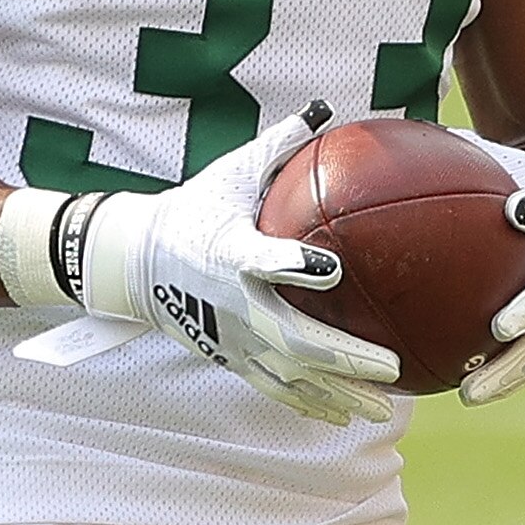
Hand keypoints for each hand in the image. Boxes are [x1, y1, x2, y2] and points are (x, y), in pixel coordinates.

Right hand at [0, 103, 402, 425]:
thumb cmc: (196, 209)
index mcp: (228, 251)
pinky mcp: (230, 358)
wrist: (136, 262)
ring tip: (383, 409)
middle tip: (389, 364)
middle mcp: (230, 302)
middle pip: (289, 337)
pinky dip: (312, 404)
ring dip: (337, 393)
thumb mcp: (231, 173)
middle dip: (340, 355)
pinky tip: (349, 416)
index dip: (292, 264)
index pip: (260, 259)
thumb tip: (326, 108)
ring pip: (289, 375)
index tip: (329, 267)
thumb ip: (280, 146)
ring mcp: (230, 338)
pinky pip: (276, 389)